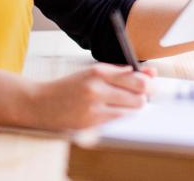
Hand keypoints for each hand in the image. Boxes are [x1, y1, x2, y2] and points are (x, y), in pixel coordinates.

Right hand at [26, 63, 154, 130]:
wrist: (43, 103)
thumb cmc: (69, 87)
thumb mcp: (92, 72)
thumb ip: (119, 72)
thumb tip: (149, 73)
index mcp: (98, 70)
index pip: (136, 78)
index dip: (148, 82)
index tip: (150, 83)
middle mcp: (97, 87)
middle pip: (139, 95)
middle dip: (144, 95)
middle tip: (139, 94)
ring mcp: (95, 107)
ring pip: (132, 109)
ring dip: (133, 107)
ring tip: (123, 102)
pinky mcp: (93, 123)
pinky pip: (120, 120)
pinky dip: (122, 115)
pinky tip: (113, 110)